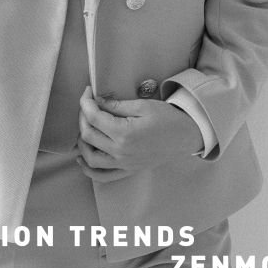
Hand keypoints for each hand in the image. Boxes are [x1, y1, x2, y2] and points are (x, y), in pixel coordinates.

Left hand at [76, 85, 203, 181]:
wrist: (185, 136)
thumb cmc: (167, 118)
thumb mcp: (142, 106)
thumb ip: (116, 105)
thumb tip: (96, 102)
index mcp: (124, 133)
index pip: (94, 117)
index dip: (86, 102)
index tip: (87, 92)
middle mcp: (121, 152)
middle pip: (88, 136)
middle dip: (82, 117)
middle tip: (87, 105)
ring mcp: (124, 164)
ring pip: (90, 158)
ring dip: (82, 142)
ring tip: (85, 126)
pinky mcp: (128, 170)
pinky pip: (103, 176)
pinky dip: (89, 169)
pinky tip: (82, 158)